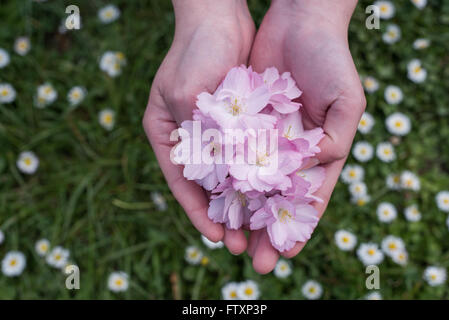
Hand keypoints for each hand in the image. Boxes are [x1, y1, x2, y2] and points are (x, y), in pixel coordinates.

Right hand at [143, 0, 254, 252]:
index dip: (197, 213)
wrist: (222, 16)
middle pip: (205, 186)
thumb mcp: (188, 93)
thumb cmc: (198, 49)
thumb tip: (213, 181)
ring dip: (243, 203)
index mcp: (165, 133)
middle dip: (223, 216)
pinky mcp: (237, 123)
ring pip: (228, 176)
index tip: (215, 238)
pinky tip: (272, 196)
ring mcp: (213, 131)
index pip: (180, 183)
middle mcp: (189, 137)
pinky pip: (247, 157)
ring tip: (259, 231)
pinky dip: (257, 178)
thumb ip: (198, 136)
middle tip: (242, 247)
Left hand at [248, 0, 365, 272]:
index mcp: (319, 153)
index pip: (308, 199)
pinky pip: (230, 155)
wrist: (299, 22)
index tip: (284, 255)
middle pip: (275, 200)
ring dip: (241, 213)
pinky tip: (214, 201)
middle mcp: (290, 152)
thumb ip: (334, 141)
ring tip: (229, 241)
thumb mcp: (346, 101)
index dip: (299, 229)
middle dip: (265, 231)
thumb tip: (305, 171)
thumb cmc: (331, 60)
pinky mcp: (241, 122)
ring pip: (249, 184)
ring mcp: (264, 138)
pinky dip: (224, 178)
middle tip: (252, 260)